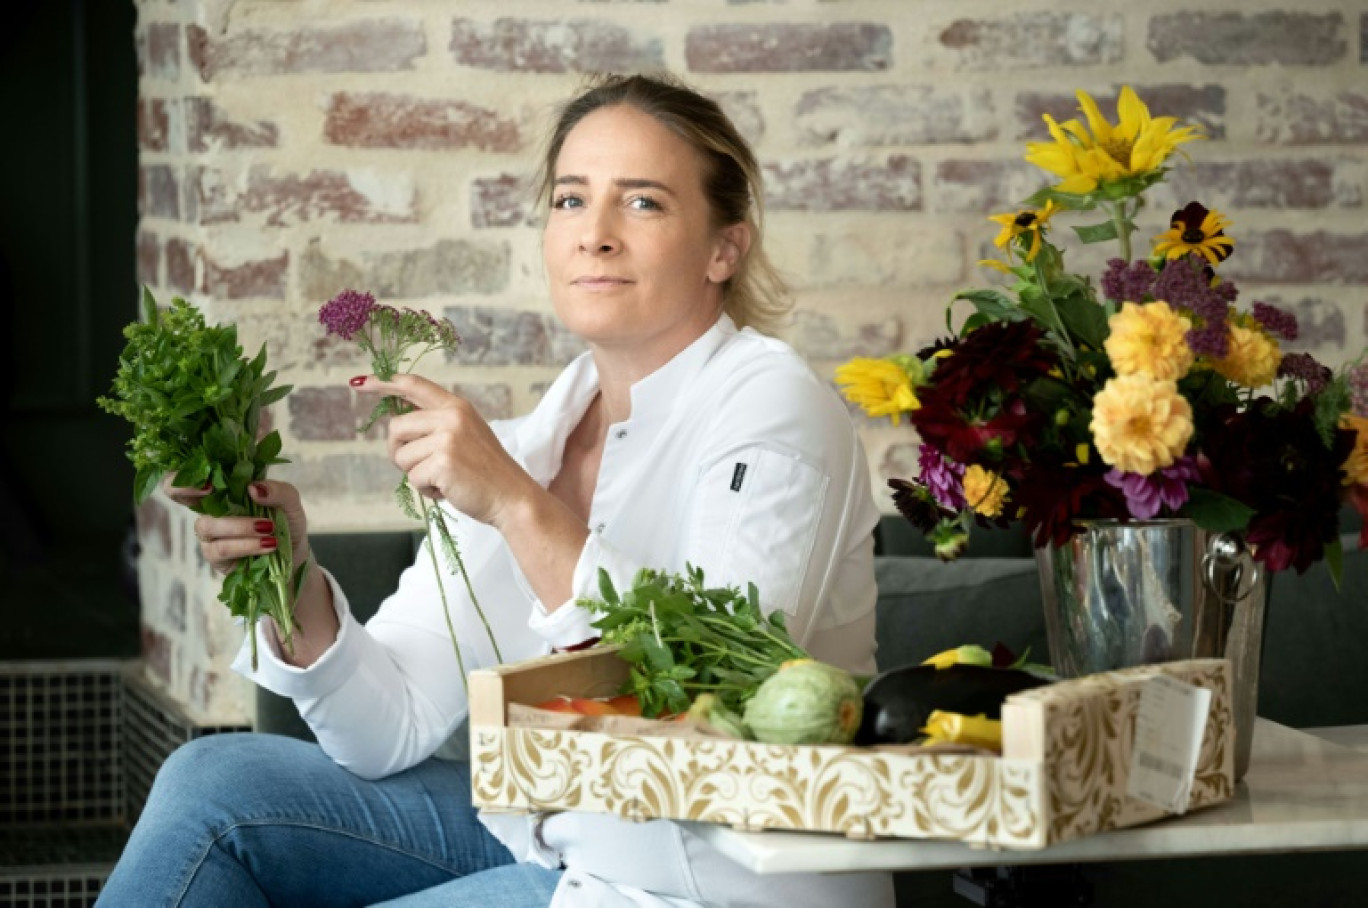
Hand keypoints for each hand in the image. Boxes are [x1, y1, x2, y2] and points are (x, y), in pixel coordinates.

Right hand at [165, 478, 309, 574]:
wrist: (293, 555)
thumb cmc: (285, 521)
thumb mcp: (290, 501)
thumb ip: (278, 490)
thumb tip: (252, 488)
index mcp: (225, 485)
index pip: (191, 470)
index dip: (187, 469)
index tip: (208, 476)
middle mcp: (210, 505)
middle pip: (174, 491)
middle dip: (183, 488)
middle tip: (210, 489)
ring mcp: (209, 531)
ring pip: (207, 524)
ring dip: (239, 525)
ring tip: (268, 528)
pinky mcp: (214, 555)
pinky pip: (220, 548)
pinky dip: (246, 545)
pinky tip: (267, 544)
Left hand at [355, 374, 535, 527]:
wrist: (512, 497)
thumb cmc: (486, 472)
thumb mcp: (465, 435)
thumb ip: (436, 424)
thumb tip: (395, 422)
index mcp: (457, 407)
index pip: (414, 386)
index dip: (384, 382)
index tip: (360, 382)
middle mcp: (452, 417)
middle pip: (396, 427)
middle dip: (400, 452)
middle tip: (422, 467)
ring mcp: (448, 438)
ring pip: (401, 456)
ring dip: (416, 474)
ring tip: (444, 478)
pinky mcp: (443, 462)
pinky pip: (412, 478)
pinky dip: (426, 490)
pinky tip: (448, 490)